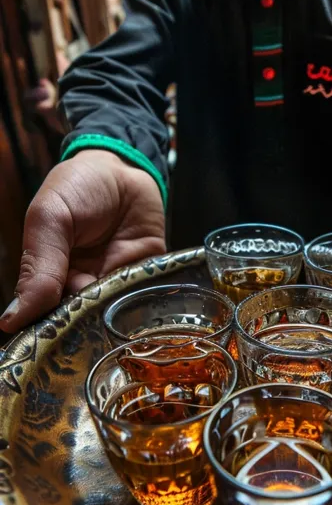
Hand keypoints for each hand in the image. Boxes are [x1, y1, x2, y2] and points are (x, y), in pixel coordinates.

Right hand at [0, 150, 165, 331]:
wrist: (125, 167)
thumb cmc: (78, 186)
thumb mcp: (50, 218)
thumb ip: (38, 266)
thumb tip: (12, 319)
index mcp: (49, 278)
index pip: (44, 316)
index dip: (47, 329)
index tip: (50, 337)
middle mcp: (81, 288)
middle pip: (80, 321)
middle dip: (84, 321)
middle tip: (88, 309)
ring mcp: (115, 285)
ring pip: (113, 316)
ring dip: (114, 312)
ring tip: (113, 298)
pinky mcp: (146, 279)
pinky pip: (146, 300)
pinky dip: (144, 301)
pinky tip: (142, 299)